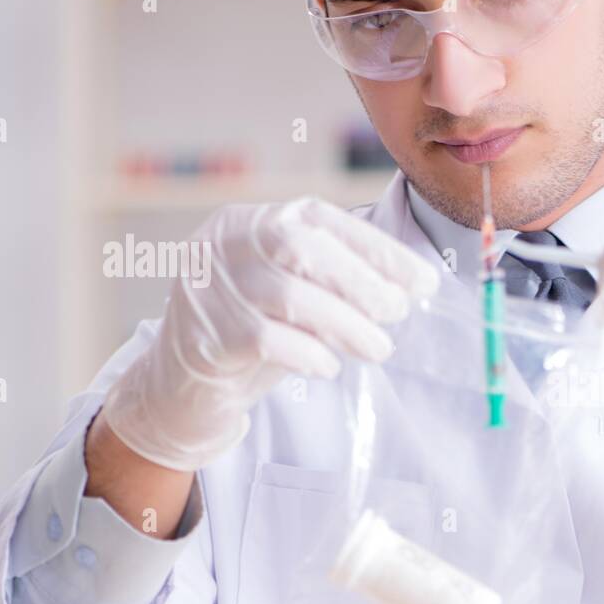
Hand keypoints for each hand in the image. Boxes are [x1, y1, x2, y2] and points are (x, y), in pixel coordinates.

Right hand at [101, 196, 439, 470]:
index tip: (424, 282)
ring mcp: (209, 286)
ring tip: (379, 349)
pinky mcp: (203, 333)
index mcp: (256, 220)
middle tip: (399, 314)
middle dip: (363, 283)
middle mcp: (228, 242)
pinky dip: (308, 352)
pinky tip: (329, 366)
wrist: (179, 382)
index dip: (378, 250)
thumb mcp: (295, 293)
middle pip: (304, 249)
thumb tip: (409, 289)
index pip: (323, 222)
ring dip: (347, 324)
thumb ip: (338, 282)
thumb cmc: (254, 330)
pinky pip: (266, 339)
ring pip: (290, 295)